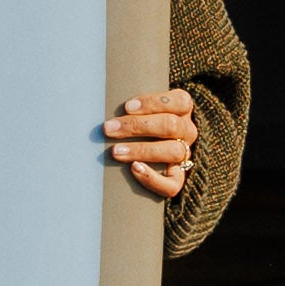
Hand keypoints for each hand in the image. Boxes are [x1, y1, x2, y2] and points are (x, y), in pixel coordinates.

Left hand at [106, 86, 197, 201]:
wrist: (144, 148)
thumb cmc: (136, 118)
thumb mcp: (138, 106)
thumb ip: (129, 104)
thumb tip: (98, 101)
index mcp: (182, 108)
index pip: (179, 102)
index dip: (154, 103)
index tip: (127, 106)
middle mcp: (187, 130)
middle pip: (171, 126)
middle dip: (137, 126)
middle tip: (108, 128)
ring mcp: (184, 154)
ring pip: (173, 152)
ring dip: (142, 150)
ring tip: (115, 151)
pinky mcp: (177, 178)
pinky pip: (173, 184)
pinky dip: (153, 178)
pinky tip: (134, 168)